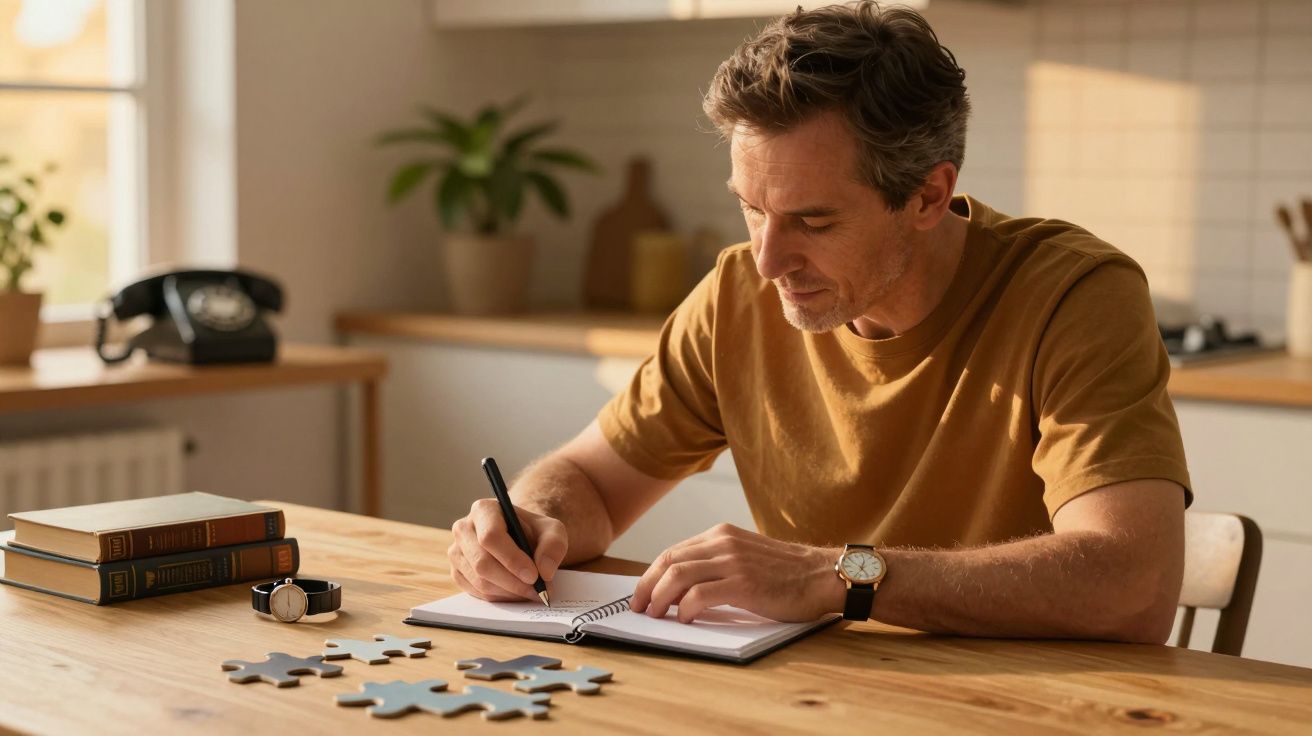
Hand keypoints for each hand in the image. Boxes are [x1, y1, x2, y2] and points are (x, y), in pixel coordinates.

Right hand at [448, 498, 567, 601]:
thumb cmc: (534, 532)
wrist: (521, 540)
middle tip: (537, 590)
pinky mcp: (457, 572)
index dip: (511, 559)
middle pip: (482, 563)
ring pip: (479, 581)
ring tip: (531, 592)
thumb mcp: (552, 531)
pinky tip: (516, 593)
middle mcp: (464, 528)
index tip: (533, 575)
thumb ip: (553, 546)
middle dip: (512, 582)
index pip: (491, 536)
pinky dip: (499, 597)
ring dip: (508, 592)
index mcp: (484, 510)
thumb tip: (544, 571)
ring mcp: (456, 551)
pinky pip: (475, 592)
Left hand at [630, 523, 842, 623]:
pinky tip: (683, 619)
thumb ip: (717, 563)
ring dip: (659, 598)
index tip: (641, 594)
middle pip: (668, 561)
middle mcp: (723, 542)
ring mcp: (733, 561)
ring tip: (655, 616)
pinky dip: (684, 608)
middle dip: (647, 586)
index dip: (650, 574)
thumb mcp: (746, 556)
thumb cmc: (787, 574)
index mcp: (721, 534)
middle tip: (639, 608)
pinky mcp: (743, 583)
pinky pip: (699, 594)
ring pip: (678, 575)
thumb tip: (681, 587)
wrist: (823, 576)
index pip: (672, 551)